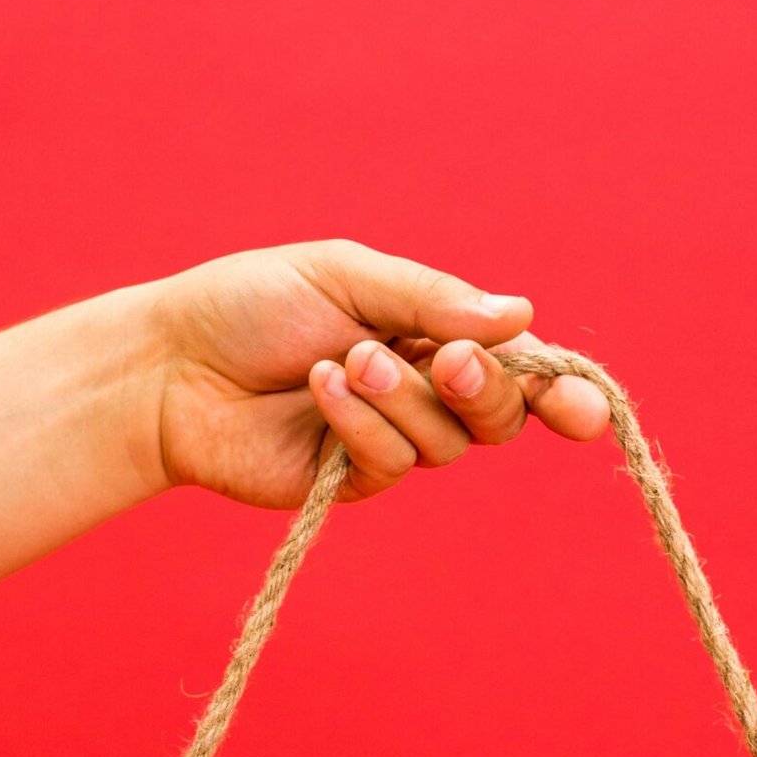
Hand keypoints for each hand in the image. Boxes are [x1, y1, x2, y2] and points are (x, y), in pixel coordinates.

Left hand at [148, 239, 611, 507]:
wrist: (172, 363)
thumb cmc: (251, 304)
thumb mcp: (347, 275)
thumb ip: (433, 299)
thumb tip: (522, 315)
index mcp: (435, 332)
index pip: (520, 368)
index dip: (563, 393)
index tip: (584, 409)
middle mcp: (425, 390)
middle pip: (501, 416)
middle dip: (486, 389)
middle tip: (448, 359)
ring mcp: (392, 440)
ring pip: (448, 442)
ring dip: (402, 397)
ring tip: (343, 361)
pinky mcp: (353, 481)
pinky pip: (392, 464)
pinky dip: (361, 424)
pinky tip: (320, 389)